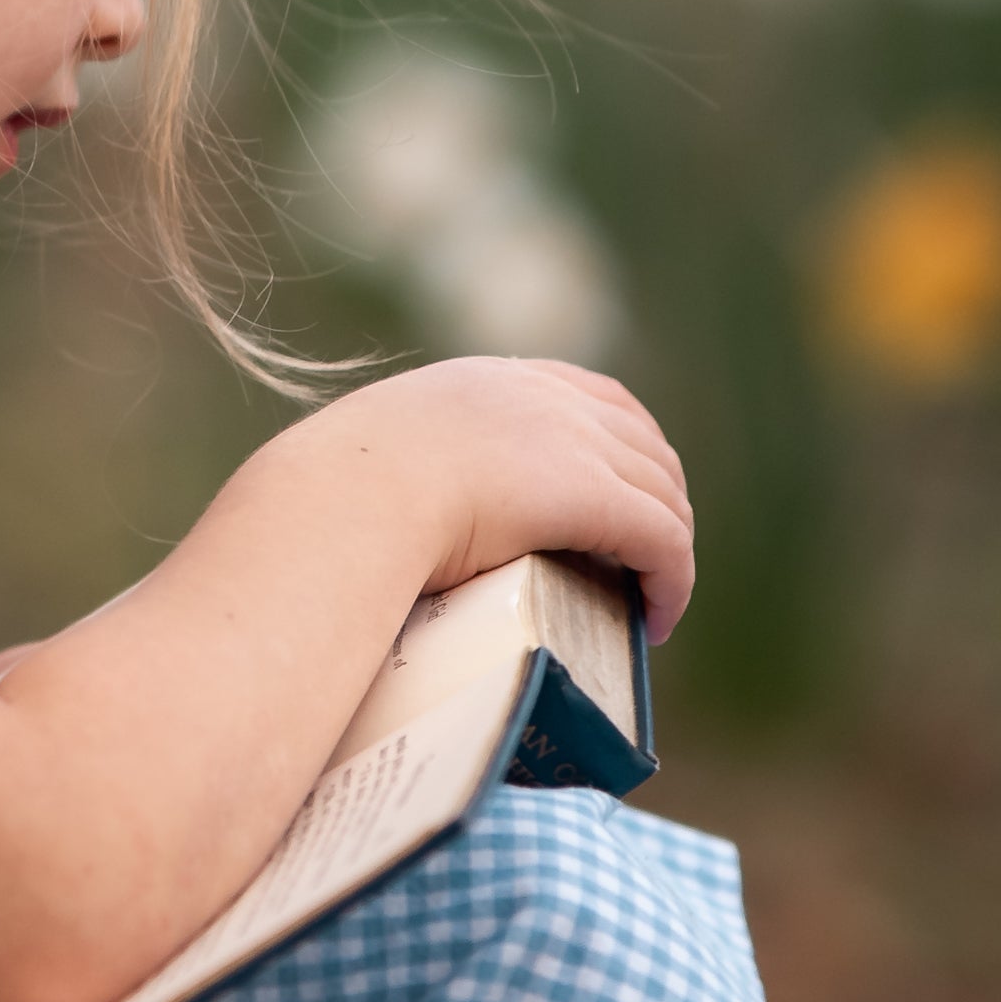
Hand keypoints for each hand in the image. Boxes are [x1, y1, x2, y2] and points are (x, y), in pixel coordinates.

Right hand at [269, 358, 696, 639]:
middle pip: (640, 440)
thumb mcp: (364, 465)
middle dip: (656, 498)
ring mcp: (574, 442)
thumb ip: (389, 477)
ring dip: (667, 547)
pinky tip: (659, 617)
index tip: (616, 491)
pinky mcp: (596, 498)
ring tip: (651, 598)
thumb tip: (363, 522)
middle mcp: (542, 398)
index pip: (586, 394)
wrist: (344, 501)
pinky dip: (672, 579)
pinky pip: (663, 540)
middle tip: (642, 559)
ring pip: (661, 494)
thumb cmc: (327, 502)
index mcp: (485, 383)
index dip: (618, 444)